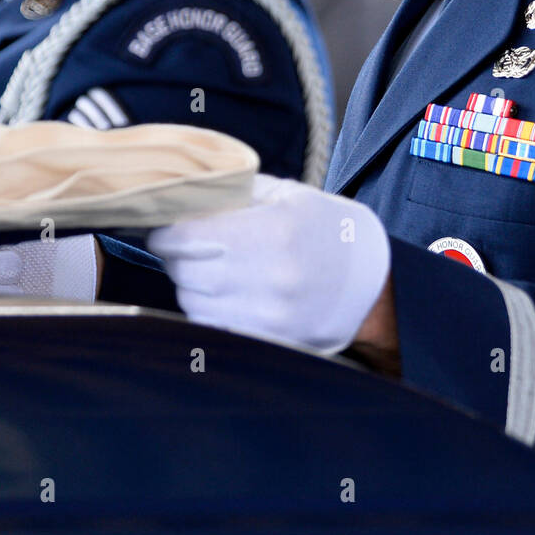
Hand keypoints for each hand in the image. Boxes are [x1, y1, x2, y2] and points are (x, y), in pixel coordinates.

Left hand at [146, 174, 390, 354]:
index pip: (186, 236)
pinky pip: (212, 326)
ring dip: (190, 284)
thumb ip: (234, 193)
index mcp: (274, 231)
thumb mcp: (287, 196)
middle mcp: (270, 277)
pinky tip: (225, 294)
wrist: (371, 283)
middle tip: (184, 245)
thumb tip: (179, 197)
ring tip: (211, 268)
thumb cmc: (326, 231)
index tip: (164, 228)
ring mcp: (269, 315)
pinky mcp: (268, 340)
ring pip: (193, 301)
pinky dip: (207, 309)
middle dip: (176, 256)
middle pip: (185, 270)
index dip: (166, 231)